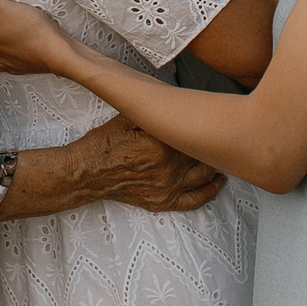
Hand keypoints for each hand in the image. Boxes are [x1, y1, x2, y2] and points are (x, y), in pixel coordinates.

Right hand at [79, 114, 224, 212]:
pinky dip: (210, 191)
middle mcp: (169, 168)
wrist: (87, 172)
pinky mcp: (163, 201)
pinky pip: (195, 200)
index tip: (209, 115)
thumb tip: (177, 103)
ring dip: (215, 164)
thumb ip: (153, 112)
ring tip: (219, 153)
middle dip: (211, 142)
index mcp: (162, 144)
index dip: (204, 123)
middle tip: (218, 131)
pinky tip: (218, 182)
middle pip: (203, 153)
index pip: (194, 133)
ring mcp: (167, 187)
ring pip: (205, 175)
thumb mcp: (128, 118)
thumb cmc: (105, 143)